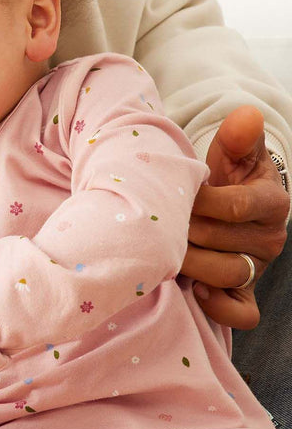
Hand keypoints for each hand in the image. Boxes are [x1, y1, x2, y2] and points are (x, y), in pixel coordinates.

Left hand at [183, 106, 287, 328]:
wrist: (226, 207)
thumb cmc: (225, 177)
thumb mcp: (233, 153)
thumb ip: (239, 136)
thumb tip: (246, 114)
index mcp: (272, 203)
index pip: (235, 206)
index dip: (199, 201)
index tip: (176, 193)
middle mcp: (271, 239)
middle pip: (222, 241)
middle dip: (184, 230)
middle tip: (156, 222)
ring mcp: (258, 268)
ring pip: (226, 275)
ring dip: (190, 263)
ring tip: (164, 249)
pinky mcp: (245, 293)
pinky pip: (242, 314)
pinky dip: (220, 308)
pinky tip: (194, 293)